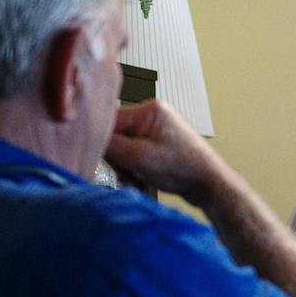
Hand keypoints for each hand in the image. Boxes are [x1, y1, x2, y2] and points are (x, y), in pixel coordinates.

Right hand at [105, 100, 225, 202]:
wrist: (211, 186)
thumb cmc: (186, 169)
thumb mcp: (139, 157)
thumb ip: (109, 146)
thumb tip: (83, 138)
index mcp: (150, 110)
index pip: (109, 120)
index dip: (102, 142)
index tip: (102, 159)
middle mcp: (153, 116)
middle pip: (115, 135)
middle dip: (119, 158)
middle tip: (129, 172)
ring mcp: (157, 131)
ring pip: (124, 148)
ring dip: (127, 167)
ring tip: (139, 178)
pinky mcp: (158, 145)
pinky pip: (135, 155)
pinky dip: (135, 169)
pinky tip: (142, 179)